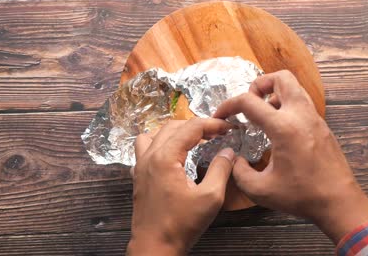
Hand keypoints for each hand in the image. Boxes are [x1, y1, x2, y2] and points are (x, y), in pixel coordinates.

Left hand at [127, 118, 235, 254]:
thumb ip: (221, 169)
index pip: (191, 128)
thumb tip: (228, 151)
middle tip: (216, 133)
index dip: (213, 124)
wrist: (154, 247)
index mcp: (165, 157)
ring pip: (155, 134)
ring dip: (175, 132)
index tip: (229, 128)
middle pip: (173, 126)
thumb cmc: (181, 224)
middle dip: (196, 126)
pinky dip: (160, 144)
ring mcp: (140, 166)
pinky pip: (145, 148)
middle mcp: (149, 156)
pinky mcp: (138, 176)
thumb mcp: (210, 197)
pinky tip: (173, 155)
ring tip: (193, 139)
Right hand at [214, 70, 367, 242]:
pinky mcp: (322, 126)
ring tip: (263, 115)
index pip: (249, 101)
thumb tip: (234, 159)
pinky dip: (287, 106)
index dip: (228, 105)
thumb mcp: (260, 190)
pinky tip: (279, 130)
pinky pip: (302, 103)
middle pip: (281, 77)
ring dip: (275, 93)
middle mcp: (301, 115)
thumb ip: (239, 171)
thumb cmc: (302, 196)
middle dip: (259, 84)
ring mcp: (315, 119)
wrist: (339, 202)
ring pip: (295, 88)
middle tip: (250, 104)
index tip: (220, 116)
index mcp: (283, 127)